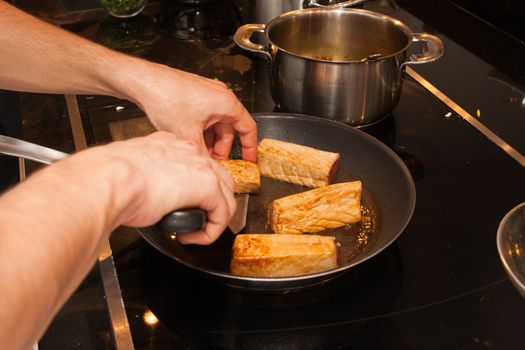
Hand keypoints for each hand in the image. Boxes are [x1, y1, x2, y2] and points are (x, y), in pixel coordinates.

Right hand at [96, 131, 236, 243]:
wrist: (108, 180)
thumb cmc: (107, 178)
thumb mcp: (127, 171)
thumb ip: (141, 178)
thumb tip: (141, 196)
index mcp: (167, 144)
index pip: (193, 164)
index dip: (192, 188)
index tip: (180, 203)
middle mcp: (187, 151)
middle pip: (216, 177)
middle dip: (212, 201)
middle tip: (197, 219)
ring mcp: (200, 166)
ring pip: (225, 195)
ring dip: (214, 217)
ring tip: (195, 231)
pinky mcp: (207, 186)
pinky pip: (222, 214)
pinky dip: (210, 231)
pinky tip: (193, 237)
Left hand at [125, 63, 257, 161]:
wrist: (144, 82)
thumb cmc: (166, 97)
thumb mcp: (188, 136)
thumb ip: (203, 156)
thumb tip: (209, 169)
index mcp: (227, 103)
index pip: (248, 128)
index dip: (250, 147)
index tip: (249, 159)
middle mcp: (220, 96)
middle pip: (229, 128)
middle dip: (222, 148)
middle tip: (215, 163)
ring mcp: (207, 94)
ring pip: (215, 124)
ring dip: (209, 140)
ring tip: (199, 153)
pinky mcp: (194, 94)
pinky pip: (204, 117)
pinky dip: (201, 130)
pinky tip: (189, 140)